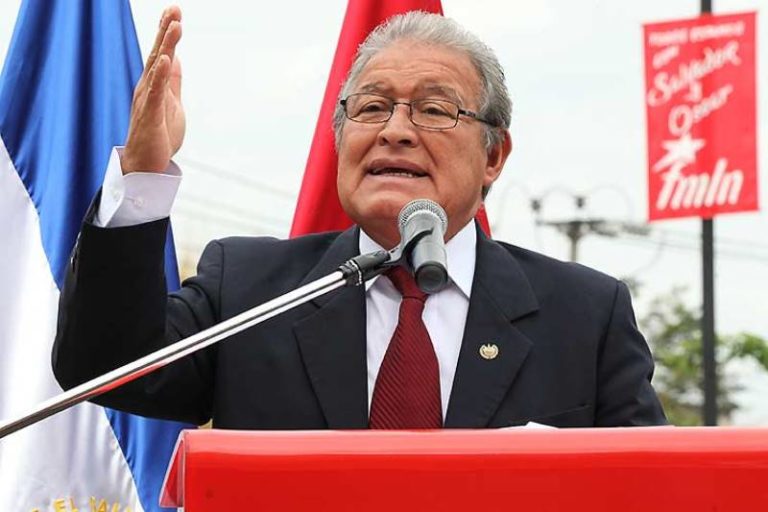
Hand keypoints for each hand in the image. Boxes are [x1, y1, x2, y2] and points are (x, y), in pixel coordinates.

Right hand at [122, 6, 184, 173]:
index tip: (174, 11)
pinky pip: (155, 92)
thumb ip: (172, 81)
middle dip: (165, 31)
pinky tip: (167, 59)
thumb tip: (174, 58)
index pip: (161, 53)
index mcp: (153, 85)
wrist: (144, 166)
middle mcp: (147, 88)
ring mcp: (147, 101)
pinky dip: (161, 75)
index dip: (167, 32)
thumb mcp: (171, 104)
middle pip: (157, 54)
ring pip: (157, 68)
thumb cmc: (157, 137)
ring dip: (165, 46)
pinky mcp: (150, 116)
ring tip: (174, 25)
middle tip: (174, 8)